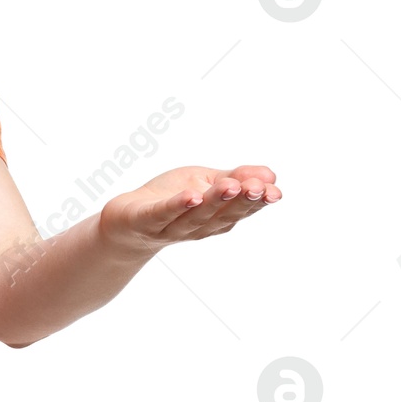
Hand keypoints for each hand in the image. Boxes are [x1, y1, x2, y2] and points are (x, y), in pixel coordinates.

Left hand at [100, 164, 281, 256]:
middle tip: (256, 188)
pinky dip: (177, 206)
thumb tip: (271, 175)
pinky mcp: (147, 222)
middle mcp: (198, 226)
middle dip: (240, 201)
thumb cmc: (172, 199)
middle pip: (222, 214)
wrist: (126, 221)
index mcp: (216, 217)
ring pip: (196, 215)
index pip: (241, 209)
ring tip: (229, 186)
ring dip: (214, 201)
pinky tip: (191, 197)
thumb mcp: (206, 182)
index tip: (274, 191)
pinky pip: (164, 214)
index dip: (258, 201)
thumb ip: (236, 178)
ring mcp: (172, 226)